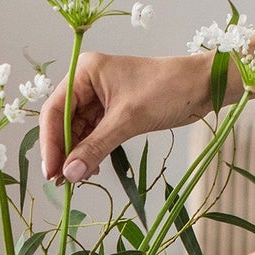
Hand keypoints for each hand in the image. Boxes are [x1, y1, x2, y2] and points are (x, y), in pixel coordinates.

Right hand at [41, 50, 210, 183]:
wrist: (205, 85)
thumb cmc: (168, 89)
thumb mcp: (128, 120)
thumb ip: (95, 147)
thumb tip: (69, 174)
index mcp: (85, 72)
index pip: (54, 110)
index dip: (49, 142)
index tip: (51, 171)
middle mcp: (88, 83)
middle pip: (62, 122)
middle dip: (63, 152)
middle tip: (63, 181)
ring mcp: (100, 97)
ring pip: (77, 131)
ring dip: (77, 155)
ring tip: (78, 179)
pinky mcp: (113, 111)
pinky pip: (93, 135)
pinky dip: (91, 152)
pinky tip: (92, 168)